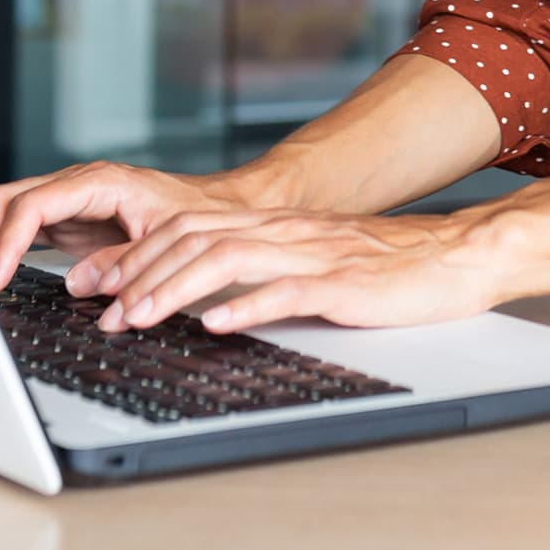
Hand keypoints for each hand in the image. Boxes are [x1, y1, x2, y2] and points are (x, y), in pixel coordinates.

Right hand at [0, 162, 277, 293]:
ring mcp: (68, 199)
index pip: (35, 203)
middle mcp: (78, 184)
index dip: (8, 240)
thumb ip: (123, 261)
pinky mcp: (66, 218)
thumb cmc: (196, 220)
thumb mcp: (165, 242)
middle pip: (7, 198)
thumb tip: (77, 283)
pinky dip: (0, 247)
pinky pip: (20, 224)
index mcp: (100, 182)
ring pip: (6, 207)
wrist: (214, 210)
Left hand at [68, 204, 506, 333]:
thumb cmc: (382, 267)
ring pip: (229, 259)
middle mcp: (285, 232)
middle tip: (103, 307)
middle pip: (196, 238)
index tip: (98, 281)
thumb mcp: (309, 259)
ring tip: (141, 316)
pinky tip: (217, 324)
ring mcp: (312, 255)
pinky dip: (247, 307)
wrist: (451, 255)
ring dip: (178, 289)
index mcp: (273, 225)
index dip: (138, 253)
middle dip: (141, 272)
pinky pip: (287, 292)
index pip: (189, 228)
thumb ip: (260, 268)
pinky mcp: (342, 284)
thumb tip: (202, 298)